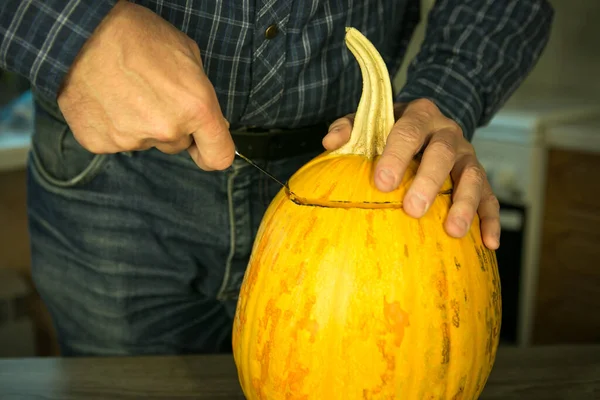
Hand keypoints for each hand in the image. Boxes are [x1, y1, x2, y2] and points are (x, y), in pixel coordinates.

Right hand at [57, 0, 233, 170]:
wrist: (79, 30)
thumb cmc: (136, 34)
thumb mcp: (187, 54)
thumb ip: (202, 96)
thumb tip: (209, 122)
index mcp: (196, 108)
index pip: (219, 156)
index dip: (214, 151)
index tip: (207, 146)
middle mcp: (166, 130)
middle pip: (179, 144)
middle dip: (173, 125)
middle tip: (154, 94)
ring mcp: (132, 140)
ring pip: (147, 141)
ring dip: (143, 124)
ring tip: (126, 90)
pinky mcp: (100, 142)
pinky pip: (116, 140)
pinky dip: (113, 125)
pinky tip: (107, 98)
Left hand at [323, 98, 500, 249]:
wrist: (428, 124)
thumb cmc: (391, 131)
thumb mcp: (370, 123)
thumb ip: (349, 128)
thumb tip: (330, 143)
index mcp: (419, 115)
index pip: (409, 131)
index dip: (397, 155)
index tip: (383, 182)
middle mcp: (447, 132)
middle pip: (443, 152)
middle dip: (429, 181)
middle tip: (413, 209)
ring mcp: (467, 155)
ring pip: (473, 176)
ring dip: (464, 203)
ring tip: (453, 231)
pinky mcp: (480, 177)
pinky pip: (491, 197)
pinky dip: (490, 219)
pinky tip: (488, 242)